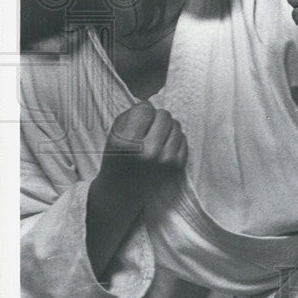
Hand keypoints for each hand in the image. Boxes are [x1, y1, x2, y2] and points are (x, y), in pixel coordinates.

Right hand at [86, 102, 185, 278]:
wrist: (122, 193)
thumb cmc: (117, 159)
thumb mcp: (114, 136)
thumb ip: (131, 115)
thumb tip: (152, 104)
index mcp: (128, 143)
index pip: (145, 109)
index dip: (142, 111)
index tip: (138, 119)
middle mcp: (149, 152)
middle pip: (164, 114)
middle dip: (155, 118)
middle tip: (146, 129)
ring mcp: (166, 160)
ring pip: (176, 124)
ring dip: (166, 127)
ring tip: (154, 137)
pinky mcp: (177, 166)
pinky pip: (183, 138)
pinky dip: (174, 139)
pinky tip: (162, 147)